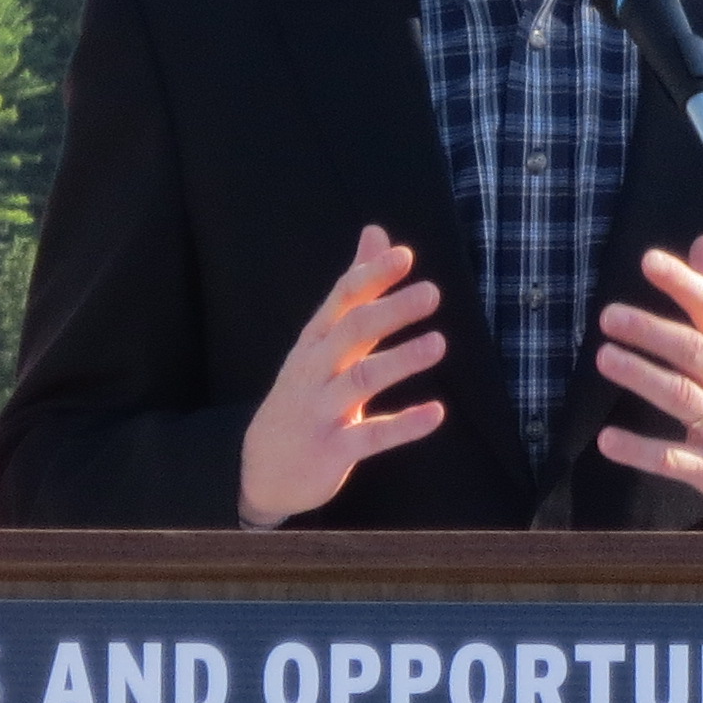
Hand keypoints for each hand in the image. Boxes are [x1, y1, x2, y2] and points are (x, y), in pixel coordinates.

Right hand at [240, 225, 449, 526]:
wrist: (263, 470)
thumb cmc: (304, 392)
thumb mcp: (323, 339)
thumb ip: (354, 288)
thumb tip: (377, 233)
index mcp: (315, 340)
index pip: (341, 299)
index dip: (371, 276)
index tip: (405, 256)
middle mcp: (315, 370)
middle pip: (351, 332)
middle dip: (390, 310)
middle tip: (431, 292)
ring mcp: (322, 410)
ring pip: (361, 379)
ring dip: (400, 361)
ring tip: (439, 343)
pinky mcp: (333, 450)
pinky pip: (371, 437)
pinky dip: (404, 425)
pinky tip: (437, 413)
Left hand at [594, 234, 702, 542]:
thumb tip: (701, 244)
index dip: (683, 283)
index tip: (649, 262)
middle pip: (694, 351)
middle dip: (652, 331)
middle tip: (611, 316)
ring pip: (683, 398)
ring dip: (643, 377)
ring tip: (606, 358)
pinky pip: (674, 459)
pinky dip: (640, 451)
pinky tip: (608, 440)